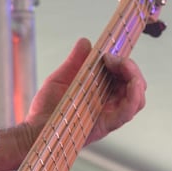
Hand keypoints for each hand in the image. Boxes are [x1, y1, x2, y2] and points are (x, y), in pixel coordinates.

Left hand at [28, 37, 146, 145]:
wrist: (34, 128)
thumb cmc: (47, 108)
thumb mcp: (60, 78)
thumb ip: (75, 61)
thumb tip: (85, 42)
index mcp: (102, 92)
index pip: (125, 77)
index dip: (125, 63)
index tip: (110, 53)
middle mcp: (109, 104)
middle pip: (136, 85)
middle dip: (130, 67)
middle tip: (111, 58)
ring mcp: (109, 115)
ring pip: (137, 98)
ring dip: (135, 78)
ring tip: (122, 65)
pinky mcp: (106, 125)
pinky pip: (127, 112)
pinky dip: (133, 97)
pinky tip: (131, 84)